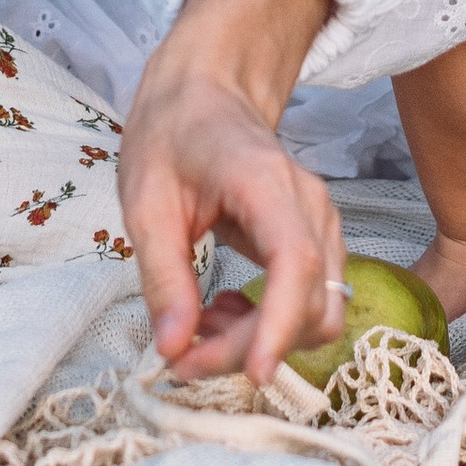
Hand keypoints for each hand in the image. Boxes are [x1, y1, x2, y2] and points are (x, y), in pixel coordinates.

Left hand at [118, 0, 341, 384]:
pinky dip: (271, 323)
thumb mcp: (145, 202)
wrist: (205, 89)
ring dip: (264, 339)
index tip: (253, 375)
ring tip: (202, 327)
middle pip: (310, 303)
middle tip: (183, 357)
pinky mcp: (315, 238)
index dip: (279, 326)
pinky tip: (224, 308)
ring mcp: (320, 221)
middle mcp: (309, 204)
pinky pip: (311, 300)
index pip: (295, 264)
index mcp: (265, 183)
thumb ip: (162, 275)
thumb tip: (174, 347)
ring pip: (318, 311)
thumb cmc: (172, 134)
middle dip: (252, 346)